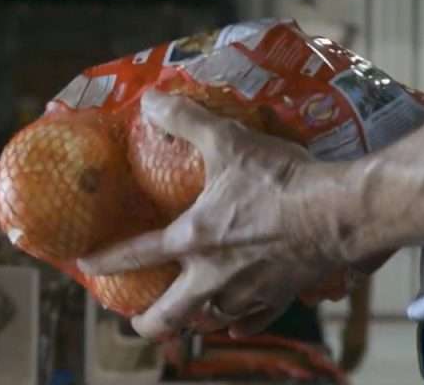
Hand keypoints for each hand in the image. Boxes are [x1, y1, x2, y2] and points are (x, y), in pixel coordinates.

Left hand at [78, 89, 340, 338]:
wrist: (335, 213)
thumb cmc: (280, 180)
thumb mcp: (229, 141)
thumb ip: (187, 121)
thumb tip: (152, 100)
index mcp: (194, 239)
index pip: (138, 254)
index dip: (107, 260)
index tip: (88, 266)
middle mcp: (215, 275)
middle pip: (171, 313)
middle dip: (149, 322)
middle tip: (138, 322)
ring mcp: (248, 291)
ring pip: (213, 318)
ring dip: (199, 317)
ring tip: (193, 314)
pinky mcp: (280, 295)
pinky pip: (255, 320)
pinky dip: (243, 323)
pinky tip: (240, 324)